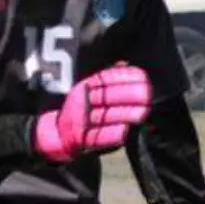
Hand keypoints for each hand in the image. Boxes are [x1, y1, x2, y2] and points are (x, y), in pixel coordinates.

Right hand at [33, 62, 151, 163]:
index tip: (143, 77)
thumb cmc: (82, 110)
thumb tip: (124, 63)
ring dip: (124, 114)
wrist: (56, 134)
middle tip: (147, 95)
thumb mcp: (91, 90)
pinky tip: (125, 131)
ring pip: (105, 116)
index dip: (125, 77)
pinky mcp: (81, 140)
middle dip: (128, 95)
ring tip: (143, 112)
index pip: (106, 79)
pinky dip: (111, 134)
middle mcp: (82, 101)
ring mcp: (80, 121)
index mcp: (85, 86)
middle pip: (107, 96)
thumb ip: (108, 78)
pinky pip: (97, 137)